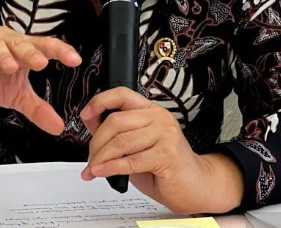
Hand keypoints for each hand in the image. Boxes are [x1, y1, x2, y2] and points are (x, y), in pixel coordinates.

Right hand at [0, 27, 80, 134]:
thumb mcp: (16, 94)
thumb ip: (37, 108)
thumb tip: (59, 127)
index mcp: (24, 50)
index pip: (46, 47)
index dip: (61, 51)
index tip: (75, 60)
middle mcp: (8, 41)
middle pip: (22, 44)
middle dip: (32, 52)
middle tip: (41, 63)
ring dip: (4, 55)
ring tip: (11, 67)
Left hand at [80, 87, 243, 214]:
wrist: (195, 186)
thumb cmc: (165, 167)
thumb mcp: (136, 146)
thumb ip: (116, 133)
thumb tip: (90, 120)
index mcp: (151, 111)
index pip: (122, 94)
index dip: (100, 101)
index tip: (85, 113)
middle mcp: (159, 118)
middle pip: (116, 121)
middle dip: (96, 143)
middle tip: (90, 158)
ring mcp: (165, 135)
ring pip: (120, 142)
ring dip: (100, 158)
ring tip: (93, 169)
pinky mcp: (167, 155)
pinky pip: (130, 160)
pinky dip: (111, 168)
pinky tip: (102, 172)